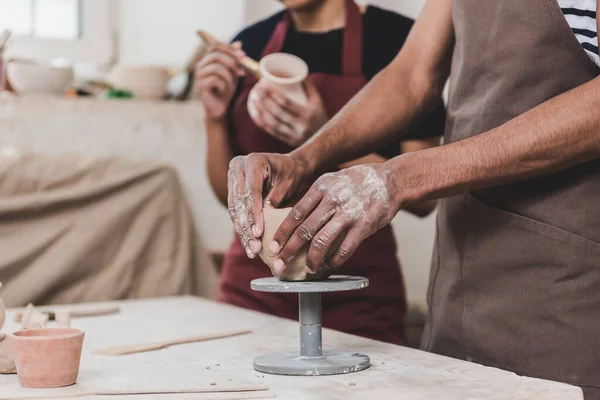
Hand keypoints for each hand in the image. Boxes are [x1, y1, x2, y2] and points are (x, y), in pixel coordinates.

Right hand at [195, 41, 245, 119]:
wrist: (220, 107)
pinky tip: (222, 91)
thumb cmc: (226, 89)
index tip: (243, 55)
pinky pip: (215, 79)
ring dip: (229, 77)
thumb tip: (239, 43)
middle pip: (216, 55)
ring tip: (230, 86)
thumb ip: (234, 58)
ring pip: (217, 68)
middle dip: (232, 62)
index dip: (229, 48)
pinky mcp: (200, 85)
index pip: (215, 46)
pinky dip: (223, 85)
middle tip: (242, 72)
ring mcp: (199, 75)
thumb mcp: (233, 72)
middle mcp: (201, 65)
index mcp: (208, 59)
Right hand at [227, 153, 314, 257]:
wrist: (293, 166)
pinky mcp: (233, 190)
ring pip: (235, 210)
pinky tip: (249, 245)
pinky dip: (243, 229)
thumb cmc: (294, 174)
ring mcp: (233, 178)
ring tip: (252, 250)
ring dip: (242, 232)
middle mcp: (238, 167)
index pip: (251, 192)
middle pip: (239, 202)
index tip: (258, 233)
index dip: (254, 214)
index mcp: (253, 161)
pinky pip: (236, 212)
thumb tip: (264, 218)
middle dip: (246, 227)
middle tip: (254, 247)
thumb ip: (275, 199)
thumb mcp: (288, 184)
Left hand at [248, 79, 327, 146]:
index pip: (287, 102)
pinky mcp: (290, 143)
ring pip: (274, 123)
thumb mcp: (318, 101)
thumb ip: (308, 86)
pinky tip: (255, 116)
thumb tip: (297, 72)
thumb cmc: (320, 116)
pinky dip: (263, 124)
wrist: (326, 140)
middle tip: (256, 90)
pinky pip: (273, 132)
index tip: (264, 85)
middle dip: (265, 100)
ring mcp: (295, 136)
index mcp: (308, 114)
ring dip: (261, 112)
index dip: (273, 93)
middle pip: (278, 112)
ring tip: (253, 100)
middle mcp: (301, 126)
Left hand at [269, 164, 402, 272]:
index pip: (295, 213)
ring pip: (321, 242)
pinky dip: (333, 261)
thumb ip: (316, 197)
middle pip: (304, 230)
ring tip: (308, 269)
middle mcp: (333, 200)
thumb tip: (296, 219)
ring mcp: (348, 214)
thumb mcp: (333, 180)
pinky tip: (328, 265)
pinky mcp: (363, 227)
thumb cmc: (359, 181)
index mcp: (322, 187)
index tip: (274, 245)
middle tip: (280, 263)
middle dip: (289, 250)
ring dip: (312, 260)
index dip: (282, 232)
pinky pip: (344, 250)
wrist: (392, 180)